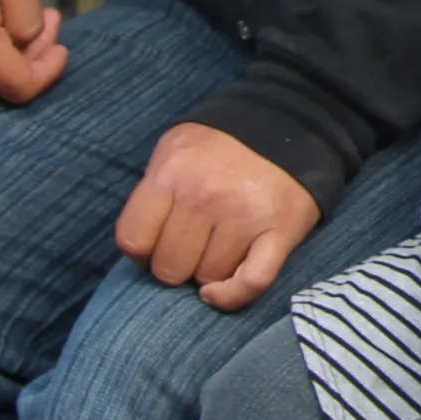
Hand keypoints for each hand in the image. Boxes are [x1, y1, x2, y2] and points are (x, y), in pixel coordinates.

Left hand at [116, 121, 321, 309]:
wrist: (287, 123)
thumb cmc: (220, 145)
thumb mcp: (173, 149)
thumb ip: (151, 192)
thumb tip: (141, 246)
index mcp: (172, 174)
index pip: (134, 240)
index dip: (141, 250)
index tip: (155, 243)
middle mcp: (204, 196)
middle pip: (169, 266)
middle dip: (175, 263)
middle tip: (190, 245)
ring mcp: (244, 216)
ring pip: (207, 278)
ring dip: (208, 271)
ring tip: (216, 247)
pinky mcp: (280, 233)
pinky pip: (250, 283)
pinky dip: (232, 297)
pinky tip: (218, 293)